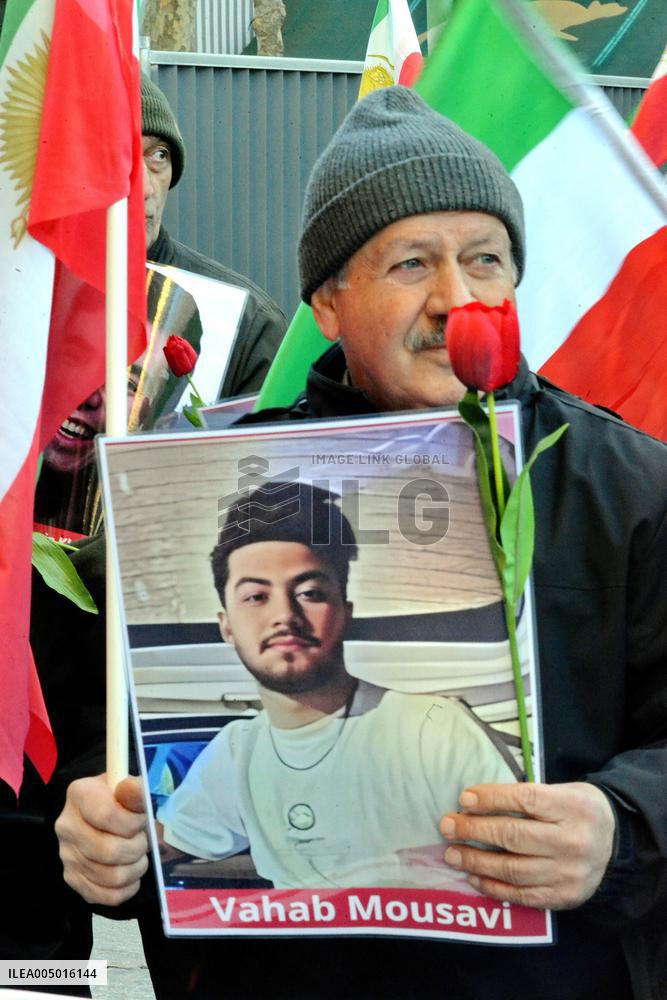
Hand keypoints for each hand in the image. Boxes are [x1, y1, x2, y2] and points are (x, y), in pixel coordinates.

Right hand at [55, 774, 148, 905]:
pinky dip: (128, 888)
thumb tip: (132, 789)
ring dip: (136, 868)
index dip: (133, 822)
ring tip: (138, 855)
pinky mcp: (72, 879)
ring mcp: (67, 855)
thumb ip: (134, 789)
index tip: (142, 819)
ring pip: (112, 877)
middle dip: (138, 847)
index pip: (108, 816)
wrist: (102, 812)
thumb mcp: (129, 787)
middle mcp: (67, 825)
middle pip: (110, 851)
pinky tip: (131, 874)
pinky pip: (107, 896)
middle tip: (143, 840)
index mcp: (79, 794)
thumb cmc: (120, 799)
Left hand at [440, 781, 615, 909]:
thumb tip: (474, 802)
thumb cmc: (578, 810)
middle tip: (447, 826)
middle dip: (474, 831)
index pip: (525, 800)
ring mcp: (568, 873)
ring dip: (476, 863)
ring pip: (513, 869)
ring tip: (452, 854)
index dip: (491, 799)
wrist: (617, 844)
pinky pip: (522, 895)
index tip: (464, 799)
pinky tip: (473, 878)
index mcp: (572, 807)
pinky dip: (493, 887)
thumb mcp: (562, 791)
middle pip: (514, 836)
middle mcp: (572, 841)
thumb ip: (526, 796)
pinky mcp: (564, 897)